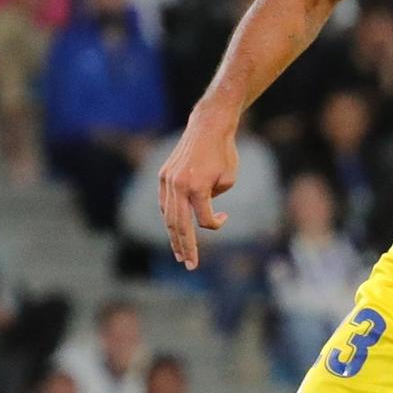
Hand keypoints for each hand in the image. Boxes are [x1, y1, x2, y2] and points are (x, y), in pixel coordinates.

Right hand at [158, 109, 239, 269]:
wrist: (208, 126)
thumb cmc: (224, 152)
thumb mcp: (228, 179)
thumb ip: (213, 199)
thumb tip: (200, 209)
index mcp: (196, 188)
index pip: (203, 220)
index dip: (216, 225)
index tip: (225, 218)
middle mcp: (177, 186)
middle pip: (179, 226)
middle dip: (185, 248)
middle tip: (189, 265)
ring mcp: (167, 180)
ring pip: (168, 216)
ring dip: (174, 236)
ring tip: (179, 254)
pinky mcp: (163, 175)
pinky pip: (164, 202)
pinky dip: (170, 217)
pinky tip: (174, 229)